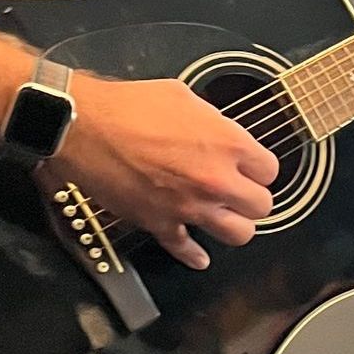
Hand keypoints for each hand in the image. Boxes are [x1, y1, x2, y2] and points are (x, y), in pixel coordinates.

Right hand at [44, 75, 279, 269]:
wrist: (84, 128)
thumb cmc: (129, 106)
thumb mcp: (183, 98)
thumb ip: (211, 122)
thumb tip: (219, 131)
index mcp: (228, 144)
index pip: (270, 170)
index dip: (259, 168)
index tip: (250, 167)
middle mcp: (216, 180)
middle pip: (262, 206)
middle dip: (251, 198)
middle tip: (239, 191)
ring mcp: (190, 207)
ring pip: (238, 234)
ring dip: (233, 225)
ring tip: (224, 216)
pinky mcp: (160, 224)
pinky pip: (186, 249)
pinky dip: (193, 255)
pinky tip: (200, 256)